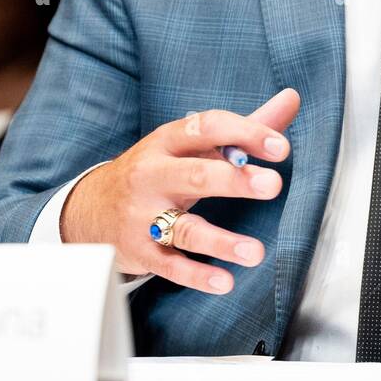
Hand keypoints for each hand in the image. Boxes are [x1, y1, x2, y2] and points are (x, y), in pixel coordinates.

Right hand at [59, 88, 299, 293]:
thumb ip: (242, 127)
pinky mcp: (140, 251)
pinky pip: (170, 264)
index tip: (281, 146)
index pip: (207, 128)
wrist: (89, 208)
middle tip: (273, 185)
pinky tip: (224, 282)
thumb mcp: (190, 143)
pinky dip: (197, 274)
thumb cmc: (158, 169)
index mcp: (168, 141)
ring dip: (221, 242)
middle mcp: (152, 174)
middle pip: (195, 174)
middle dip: (235, 180)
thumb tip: (291, 98)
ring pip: (184, 227)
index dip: (245, 133)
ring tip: (256, 252)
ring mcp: (143, 215)